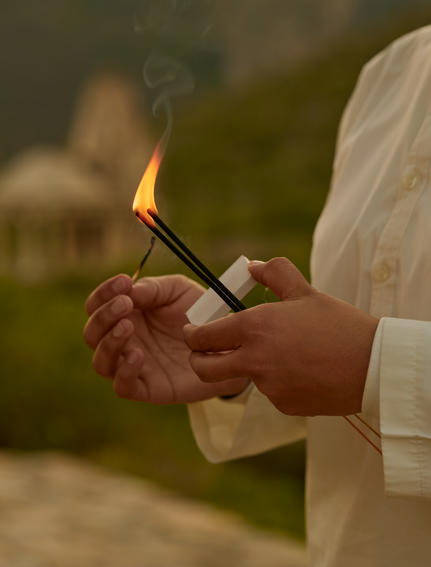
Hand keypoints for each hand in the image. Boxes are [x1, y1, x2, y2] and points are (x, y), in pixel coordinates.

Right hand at [84, 274, 248, 403]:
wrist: (227, 344)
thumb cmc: (199, 313)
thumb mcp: (178, 291)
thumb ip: (153, 288)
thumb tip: (128, 291)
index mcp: (126, 315)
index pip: (97, 305)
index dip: (103, 293)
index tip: (122, 282)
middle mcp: (124, 341)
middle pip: (92, 333)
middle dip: (104, 316)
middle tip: (126, 304)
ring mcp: (134, 365)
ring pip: (101, 362)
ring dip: (109, 342)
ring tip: (128, 327)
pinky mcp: (148, 388)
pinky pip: (123, 386)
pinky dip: (124, 371)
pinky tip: (138, 355)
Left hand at [183, 258, 378, 415]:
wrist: (373, 364)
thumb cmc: (338, 323)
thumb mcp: (304, 291)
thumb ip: (273, 273)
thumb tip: (251, 266)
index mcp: (254, 327)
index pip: (201, 337)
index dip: (192, 335)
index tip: (193, 333)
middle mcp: (254, 359)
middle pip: (203, 369)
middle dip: (197, 361)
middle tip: (204, 353)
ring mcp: (268, 387)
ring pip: (241, 379)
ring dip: (247, 367)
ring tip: (279, 353)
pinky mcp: (283, 405)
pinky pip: (269, 393)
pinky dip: (275, 382)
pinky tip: (298, 370)